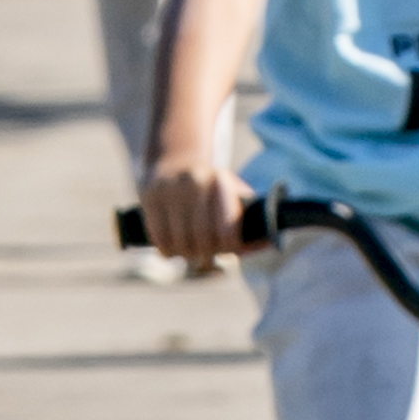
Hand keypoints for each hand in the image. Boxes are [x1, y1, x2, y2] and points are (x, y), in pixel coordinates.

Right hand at [138, 155, 253, 275]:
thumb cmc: (213, 190)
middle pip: (202, 241)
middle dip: (206, 255)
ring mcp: (169, 189)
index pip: (227, 231)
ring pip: (179, 243)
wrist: (175, 162)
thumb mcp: (235, 196)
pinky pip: (159, 239)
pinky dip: (166, 251)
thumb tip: (268, 243)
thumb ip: (251, 220)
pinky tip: (172, 249)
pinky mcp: (150, 197)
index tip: (228, 250)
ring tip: (190, 253)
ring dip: (186, 256)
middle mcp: (195, 181)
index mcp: (221, 180)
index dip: (229, 248)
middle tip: (207, 257)